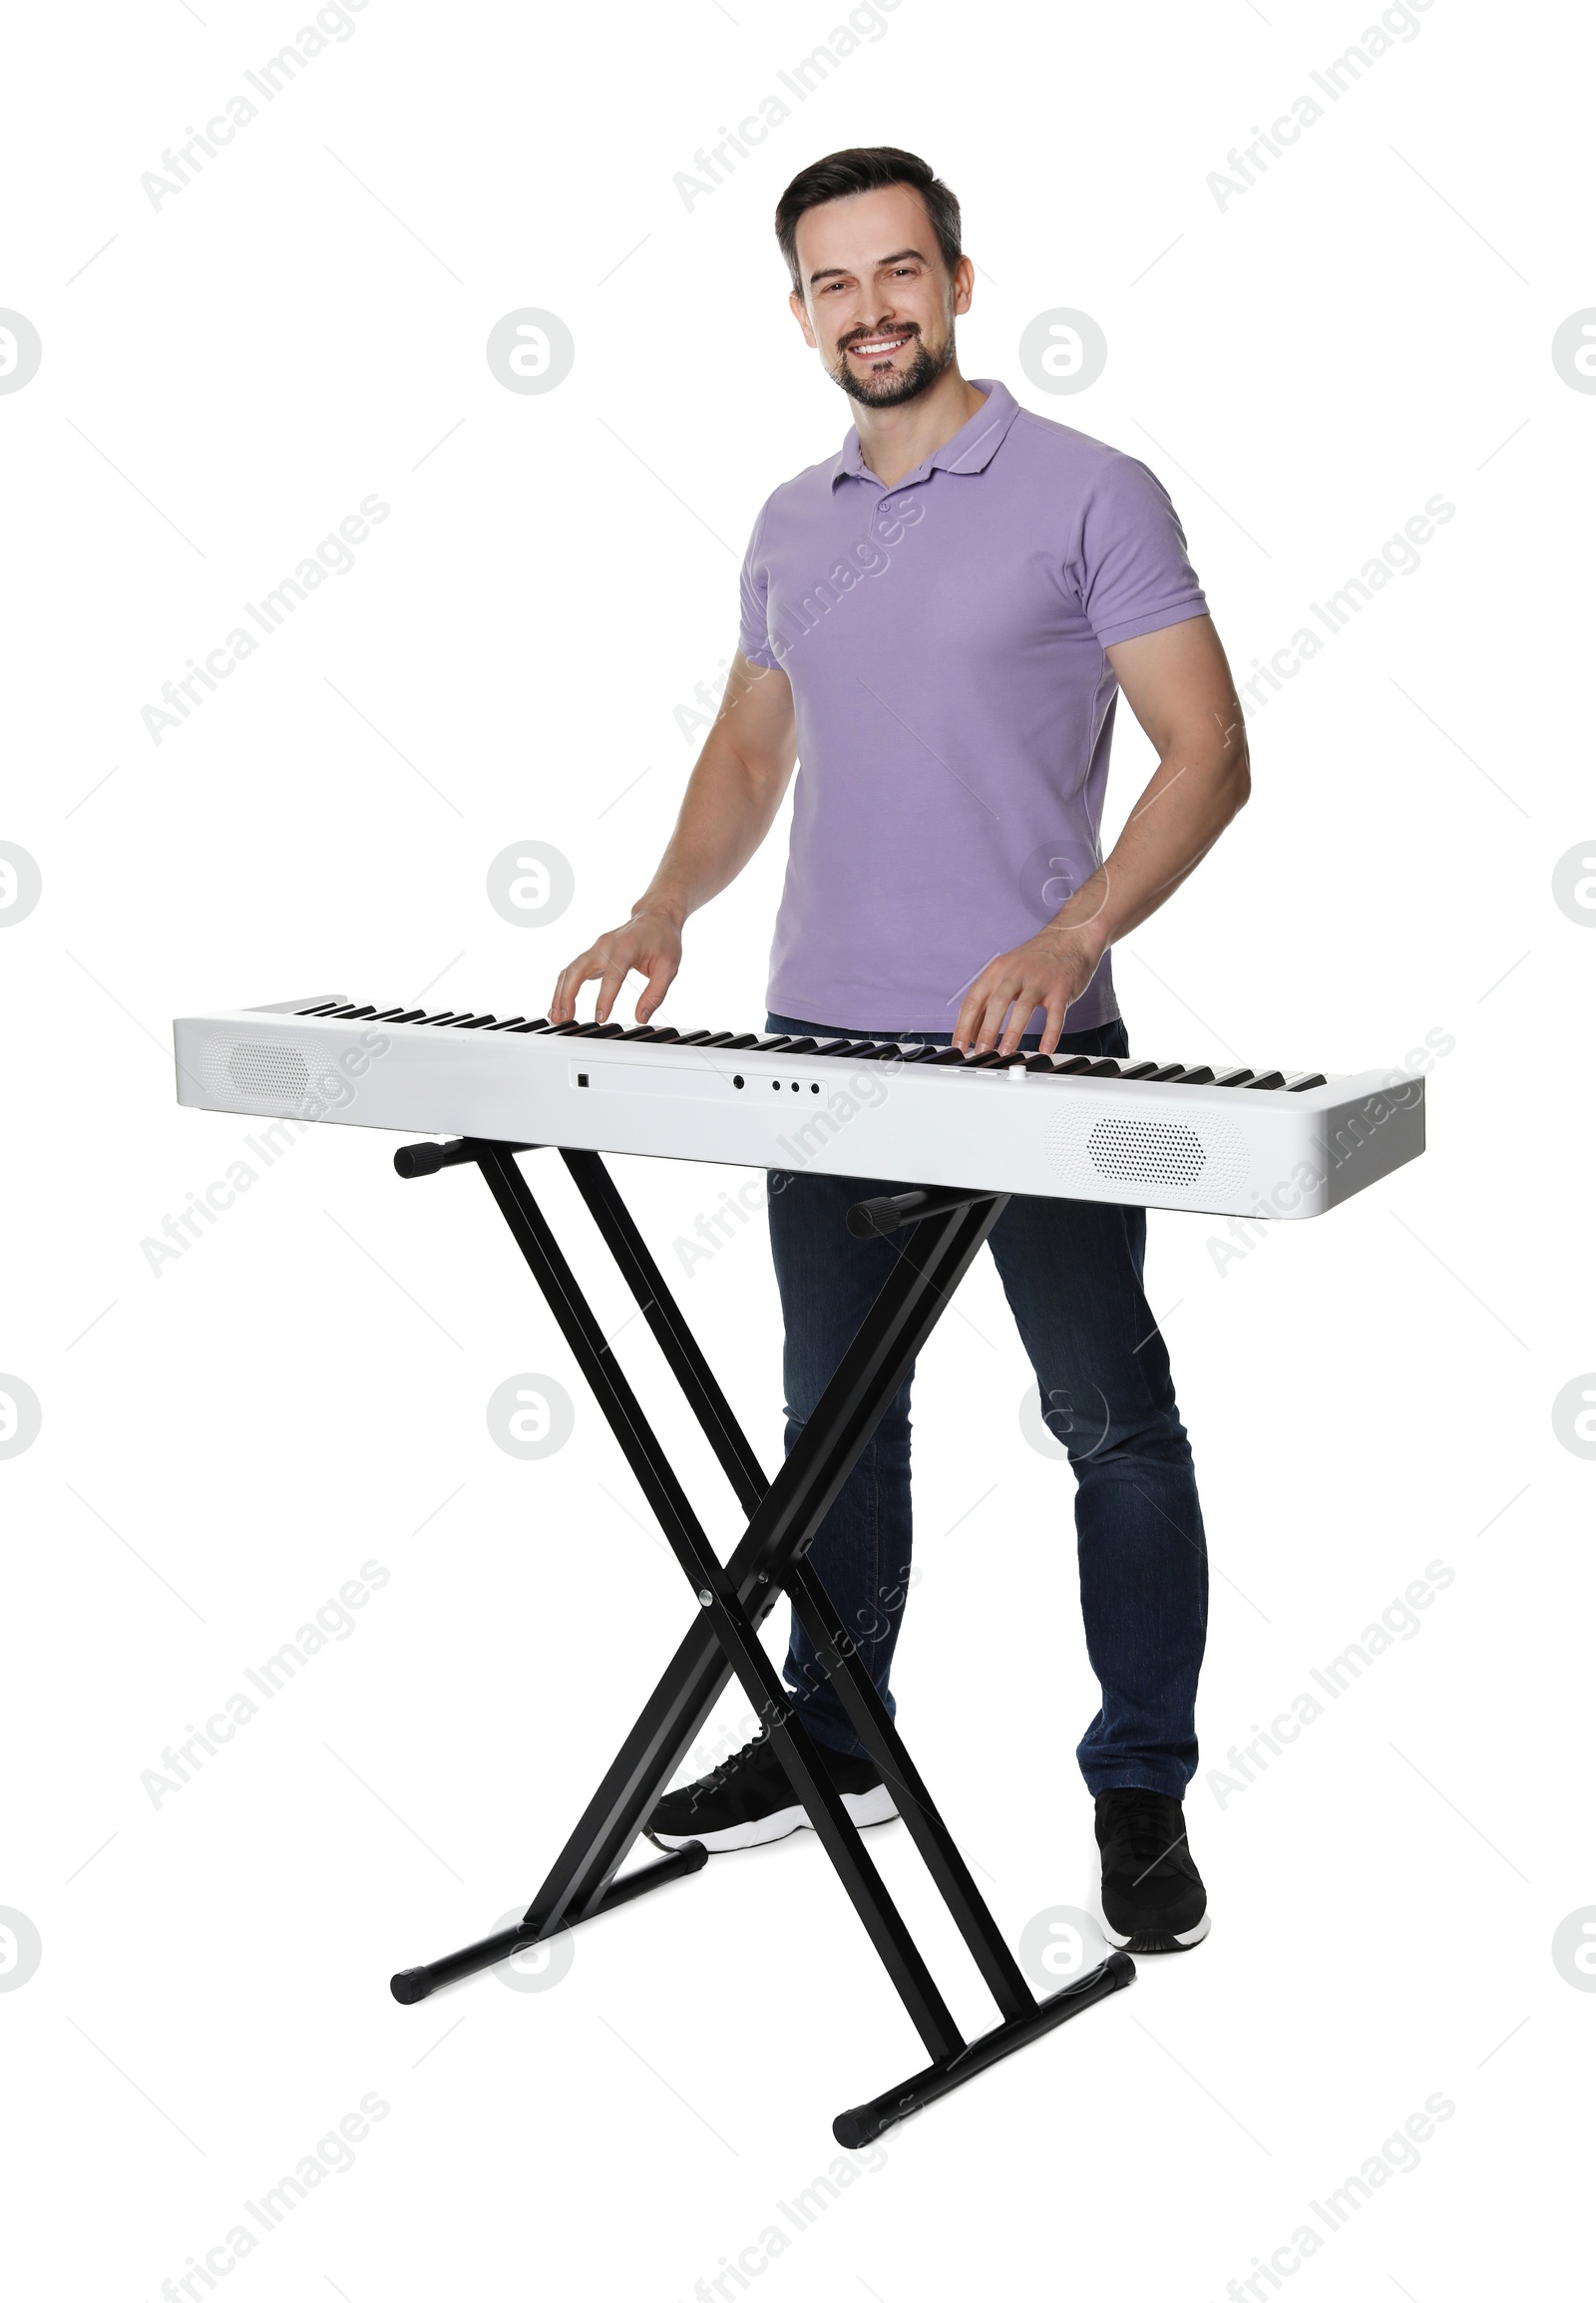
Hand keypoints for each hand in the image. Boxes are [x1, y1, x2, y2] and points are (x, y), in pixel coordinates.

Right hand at [549, 905, 682, 1025]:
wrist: (655, 917)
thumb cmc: (663, 941)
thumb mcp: (669, 968)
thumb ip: (655, 994)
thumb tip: (641, 1017)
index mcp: (626, 948)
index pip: (612, 975)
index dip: (604, 998)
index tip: (600, 1019)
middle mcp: (605, 946)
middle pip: (578, 969)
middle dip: (568, 995)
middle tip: (564, 1018)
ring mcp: (596, 948)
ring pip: (570, 970)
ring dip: (560, 993)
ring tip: (557, 1016)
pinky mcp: (592, 954)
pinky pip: (572, 970)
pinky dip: (564, 987)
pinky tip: (560, 1005)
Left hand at [952, 921, 1107, 1056]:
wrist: (1069, 939)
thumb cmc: (1034, 962)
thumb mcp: (1005, 973)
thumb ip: (989, 1001)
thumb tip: (972, 1032)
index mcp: (997, 971)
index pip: (974, 999)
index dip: (963, 1024)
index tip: (959, 1045)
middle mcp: (1016, 974)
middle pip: (997, 1003)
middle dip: (986, 1030)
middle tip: (981, 1051)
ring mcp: (1039, 981)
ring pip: (1023, 1008)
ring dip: (1013, 1032)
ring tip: (1006, 1051)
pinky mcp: (1061, 989)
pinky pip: (1055, 1015)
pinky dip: (1051, 1033)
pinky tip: (1045, 1049)